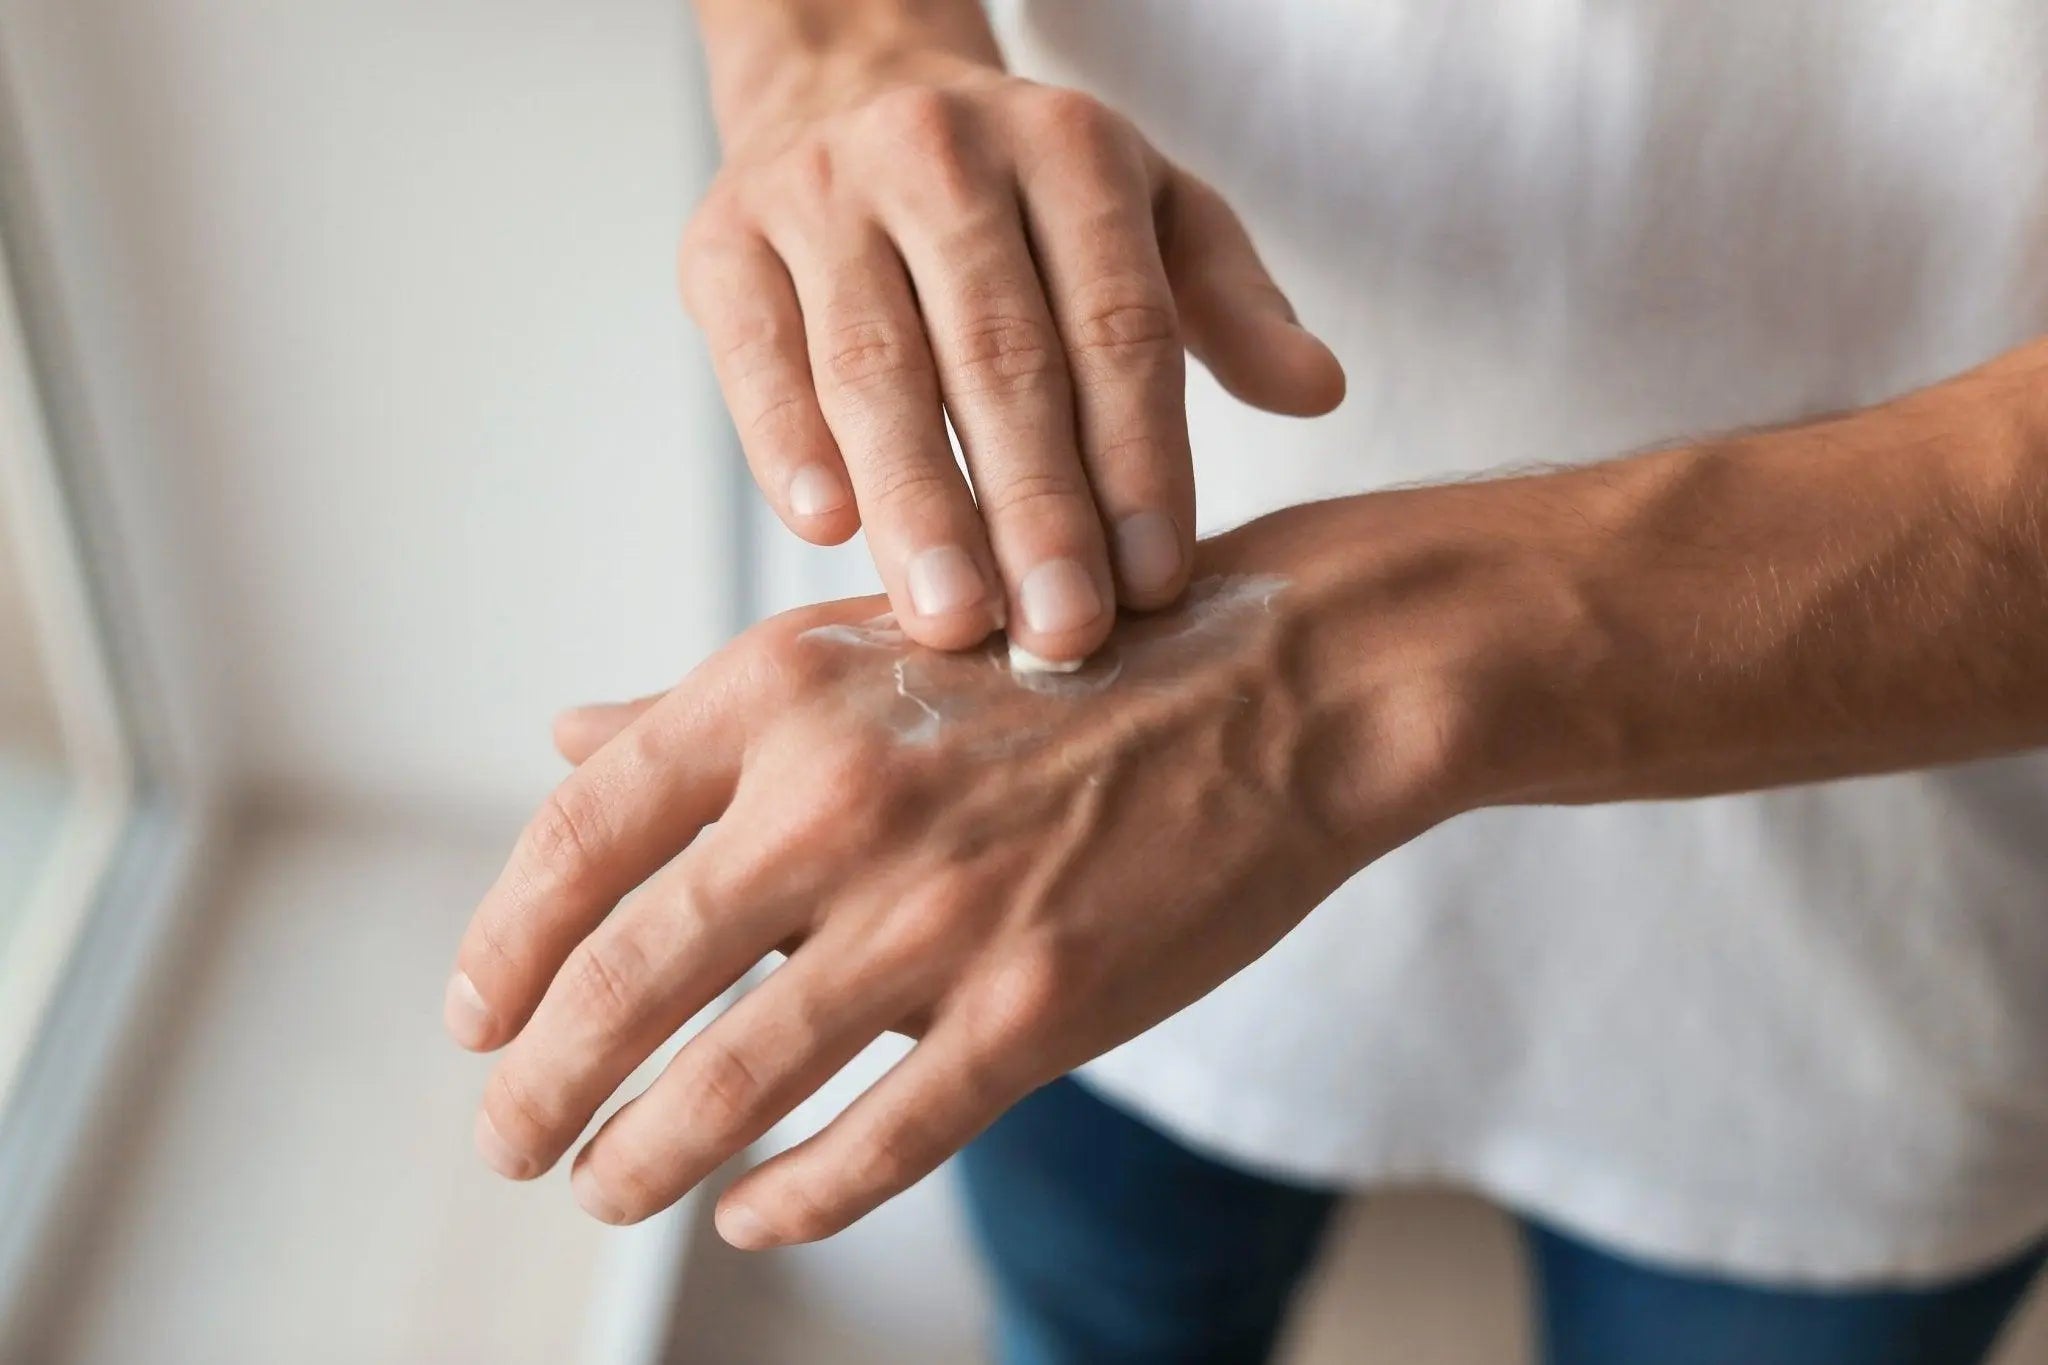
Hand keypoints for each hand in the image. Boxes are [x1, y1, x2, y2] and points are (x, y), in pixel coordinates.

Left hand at [444, 507, 1460, 1247]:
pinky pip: (877, 1141)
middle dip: (540, 1089)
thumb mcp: (871, 645)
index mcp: (782, 691)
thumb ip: (711, 709)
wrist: (1276, 685)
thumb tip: (564, 741)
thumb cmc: (1060, 660)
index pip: (579, 836)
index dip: (503, 948)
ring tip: (603, 1191)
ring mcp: (939, 910)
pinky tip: (751, 1217)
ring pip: (730, 1083)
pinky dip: (794, 1198)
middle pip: (625, 982)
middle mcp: (839, 796)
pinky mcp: (1036, 1004)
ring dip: (640, 1160)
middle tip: (508, 1142)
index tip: (473, 1022)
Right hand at [683, 33, 1345, 664]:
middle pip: (1001, 355)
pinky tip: (827, 531)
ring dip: (919, 501)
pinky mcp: (722, 241)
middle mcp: (943, 155)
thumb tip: (1319, 391)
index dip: (1140, 460)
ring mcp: (822, 192)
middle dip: (1037, 508)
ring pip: (876, 366)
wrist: (849, 87)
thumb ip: (1228, 304)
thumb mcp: (1149, 214)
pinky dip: (785, 441)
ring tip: (955, 621)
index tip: (1157, 583)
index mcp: (1071, 150)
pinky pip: (755, 353)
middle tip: (1063, 634)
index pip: (1119, 324)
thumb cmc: (1020, 193)